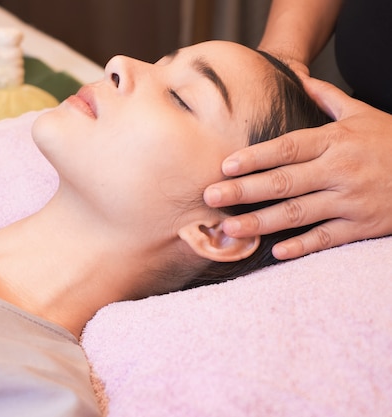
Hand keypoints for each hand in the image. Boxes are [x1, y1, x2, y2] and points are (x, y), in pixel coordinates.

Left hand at [204, 75, 391, 259]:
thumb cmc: (391, 141)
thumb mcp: (362, 115)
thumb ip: (328, 99)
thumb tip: (299, 79)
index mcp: (335, 141)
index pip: (287, 148)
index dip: (254, 158)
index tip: (224, 166)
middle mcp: (339, 170)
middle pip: (284, 181)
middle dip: (244, 190)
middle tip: (210, 196)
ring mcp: (351, 200)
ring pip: (298, 213)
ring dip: (261, 221)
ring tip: (230, 228)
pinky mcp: (363, 225)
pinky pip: (328, 237)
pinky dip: (303, 245)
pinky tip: (276, 250)